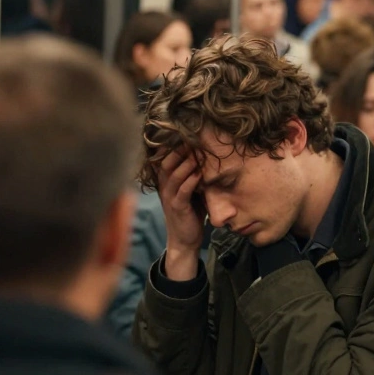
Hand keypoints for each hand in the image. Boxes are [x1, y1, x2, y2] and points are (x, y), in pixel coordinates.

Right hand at [155, 149, 204, 279]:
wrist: (185, 239)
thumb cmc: (191, 212)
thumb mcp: (191, 191)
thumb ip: (194, 175)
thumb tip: (209, 156)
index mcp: (166, 182)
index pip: (165, 159)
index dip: (174, 147)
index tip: (188, 135)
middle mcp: (165, 187)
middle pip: (166, 164)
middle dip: (179, 151)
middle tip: (192, 139)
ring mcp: (170, 198)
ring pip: (174, 176)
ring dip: (186, 164)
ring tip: (197, 153)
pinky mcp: (178, 208)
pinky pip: (182, 192)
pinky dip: (190, 182)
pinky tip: (199, 174)